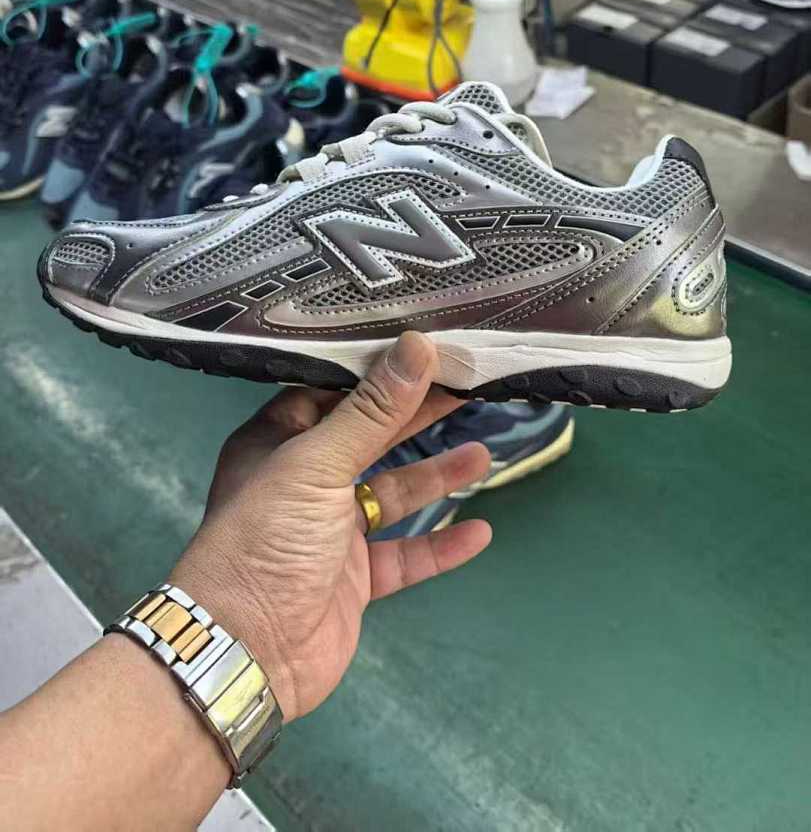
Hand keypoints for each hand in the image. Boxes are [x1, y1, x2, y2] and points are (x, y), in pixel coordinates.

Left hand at [170, 332, 492, 723]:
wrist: (246, 651)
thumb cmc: (268, 540)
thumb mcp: (317, 464)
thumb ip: (371, 411)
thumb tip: (417, 345)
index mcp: (278, 443)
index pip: (332, 393)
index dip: (377, 372)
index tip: (426, 348)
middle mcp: (304, 481)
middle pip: (370, 438)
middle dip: (417, 417)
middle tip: (469, 389)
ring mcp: (330, 532)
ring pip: (392, 494)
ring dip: (435, 476)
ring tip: (483, 454)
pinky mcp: (354, 579)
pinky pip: (405, 555)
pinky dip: (439, 544)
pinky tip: (478, 531)